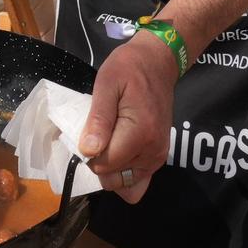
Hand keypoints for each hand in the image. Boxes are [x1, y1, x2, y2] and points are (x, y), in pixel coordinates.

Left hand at [78, 32, 177, 203]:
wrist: (157, 63)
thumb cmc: (128, 69)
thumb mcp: (107, 84)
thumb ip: (98, 119)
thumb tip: (89, 151)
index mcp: (140, 133)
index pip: (104, 165)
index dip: (89, 154)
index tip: (88, 132)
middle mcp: (152, 151)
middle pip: (113, 178)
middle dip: (99, 162)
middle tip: (97, 135)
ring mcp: (158, 157)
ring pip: (124, 183)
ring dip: (110, 169)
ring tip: (108, 141)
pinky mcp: (159, 157)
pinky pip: (137, 182)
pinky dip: (124, 173)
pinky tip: (118, 153)